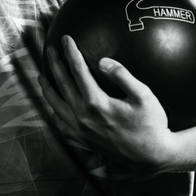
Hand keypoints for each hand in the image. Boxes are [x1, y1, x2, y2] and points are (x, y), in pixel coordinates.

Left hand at [40, 35, 174, 172]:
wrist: (152, 156)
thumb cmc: (151, 124)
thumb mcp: (143, 95)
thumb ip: (122, 75)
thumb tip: (102, 61)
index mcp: (97, 103)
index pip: (77, 71)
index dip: (71, 52)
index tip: (66, 38)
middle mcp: (83, 117)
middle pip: (62, 85)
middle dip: (54, 64)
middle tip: (49, 50)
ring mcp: (81, 131)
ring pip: (55, 106)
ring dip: (47, 89)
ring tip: (42, 76)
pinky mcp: (83, 142)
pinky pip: (61, 126)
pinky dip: (53, 114)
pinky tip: (53, 108)